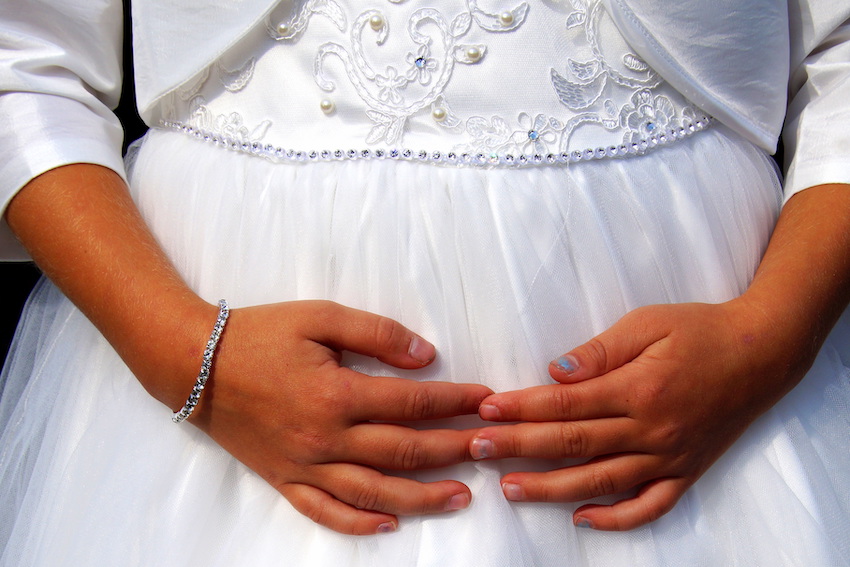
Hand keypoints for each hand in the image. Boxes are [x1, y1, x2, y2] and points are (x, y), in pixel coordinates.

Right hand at [181, 300, 491, 534]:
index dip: (456, 402)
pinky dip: (359, 524)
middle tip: (491, 448)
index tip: (487, 400)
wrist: (193, 363)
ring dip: (423, 498)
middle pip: (405, 451)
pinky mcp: (284, 480)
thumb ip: (376, 333)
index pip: (413, 403)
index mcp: (337, 394)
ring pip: (375, 492)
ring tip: (463, 496)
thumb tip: (426, 356)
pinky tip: (391, 525)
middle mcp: (326, 438)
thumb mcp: (320, 316)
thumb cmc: (260, 333)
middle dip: (454, 449)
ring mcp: (304, 466)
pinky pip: (325, 512)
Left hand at [468, 300, 809, 530]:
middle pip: (573, 445)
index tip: (486, 409)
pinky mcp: (686, 472)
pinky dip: (616, 518)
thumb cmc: (700, 330)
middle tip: (477, 448)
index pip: (566, 405)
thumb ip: (600, 351)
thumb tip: (556, 371)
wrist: (762, 353)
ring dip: (551, 488)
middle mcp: (652, 430)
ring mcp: (670, 457)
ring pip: (601, 481)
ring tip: (510, 488)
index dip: (522, 408)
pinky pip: (649, 506)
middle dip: (519, 447)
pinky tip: (581, 518)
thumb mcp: (648, 324)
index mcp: (639, 389)